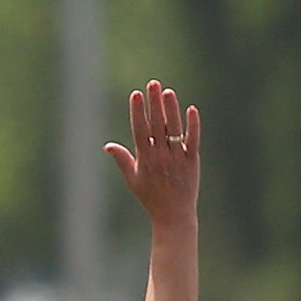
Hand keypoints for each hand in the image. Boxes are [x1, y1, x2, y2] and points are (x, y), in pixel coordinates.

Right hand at [104, 80, 199, 227]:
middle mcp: (160, 155)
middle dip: (154, 103)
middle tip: (152, 83)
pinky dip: (193, 125)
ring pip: (174, 128)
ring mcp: (177, 157)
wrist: (173, 216)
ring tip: (167, 92)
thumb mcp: (133, 180)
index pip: (140, 129)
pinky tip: (191, 109)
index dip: (138, 111)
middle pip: (157, 124)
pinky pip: (192, 139)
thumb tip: (108, 145)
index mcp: (145, 158)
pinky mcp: (192, 161)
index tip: (136, 94)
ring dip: (171, 109)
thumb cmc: (151, 198)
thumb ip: (122, 160)